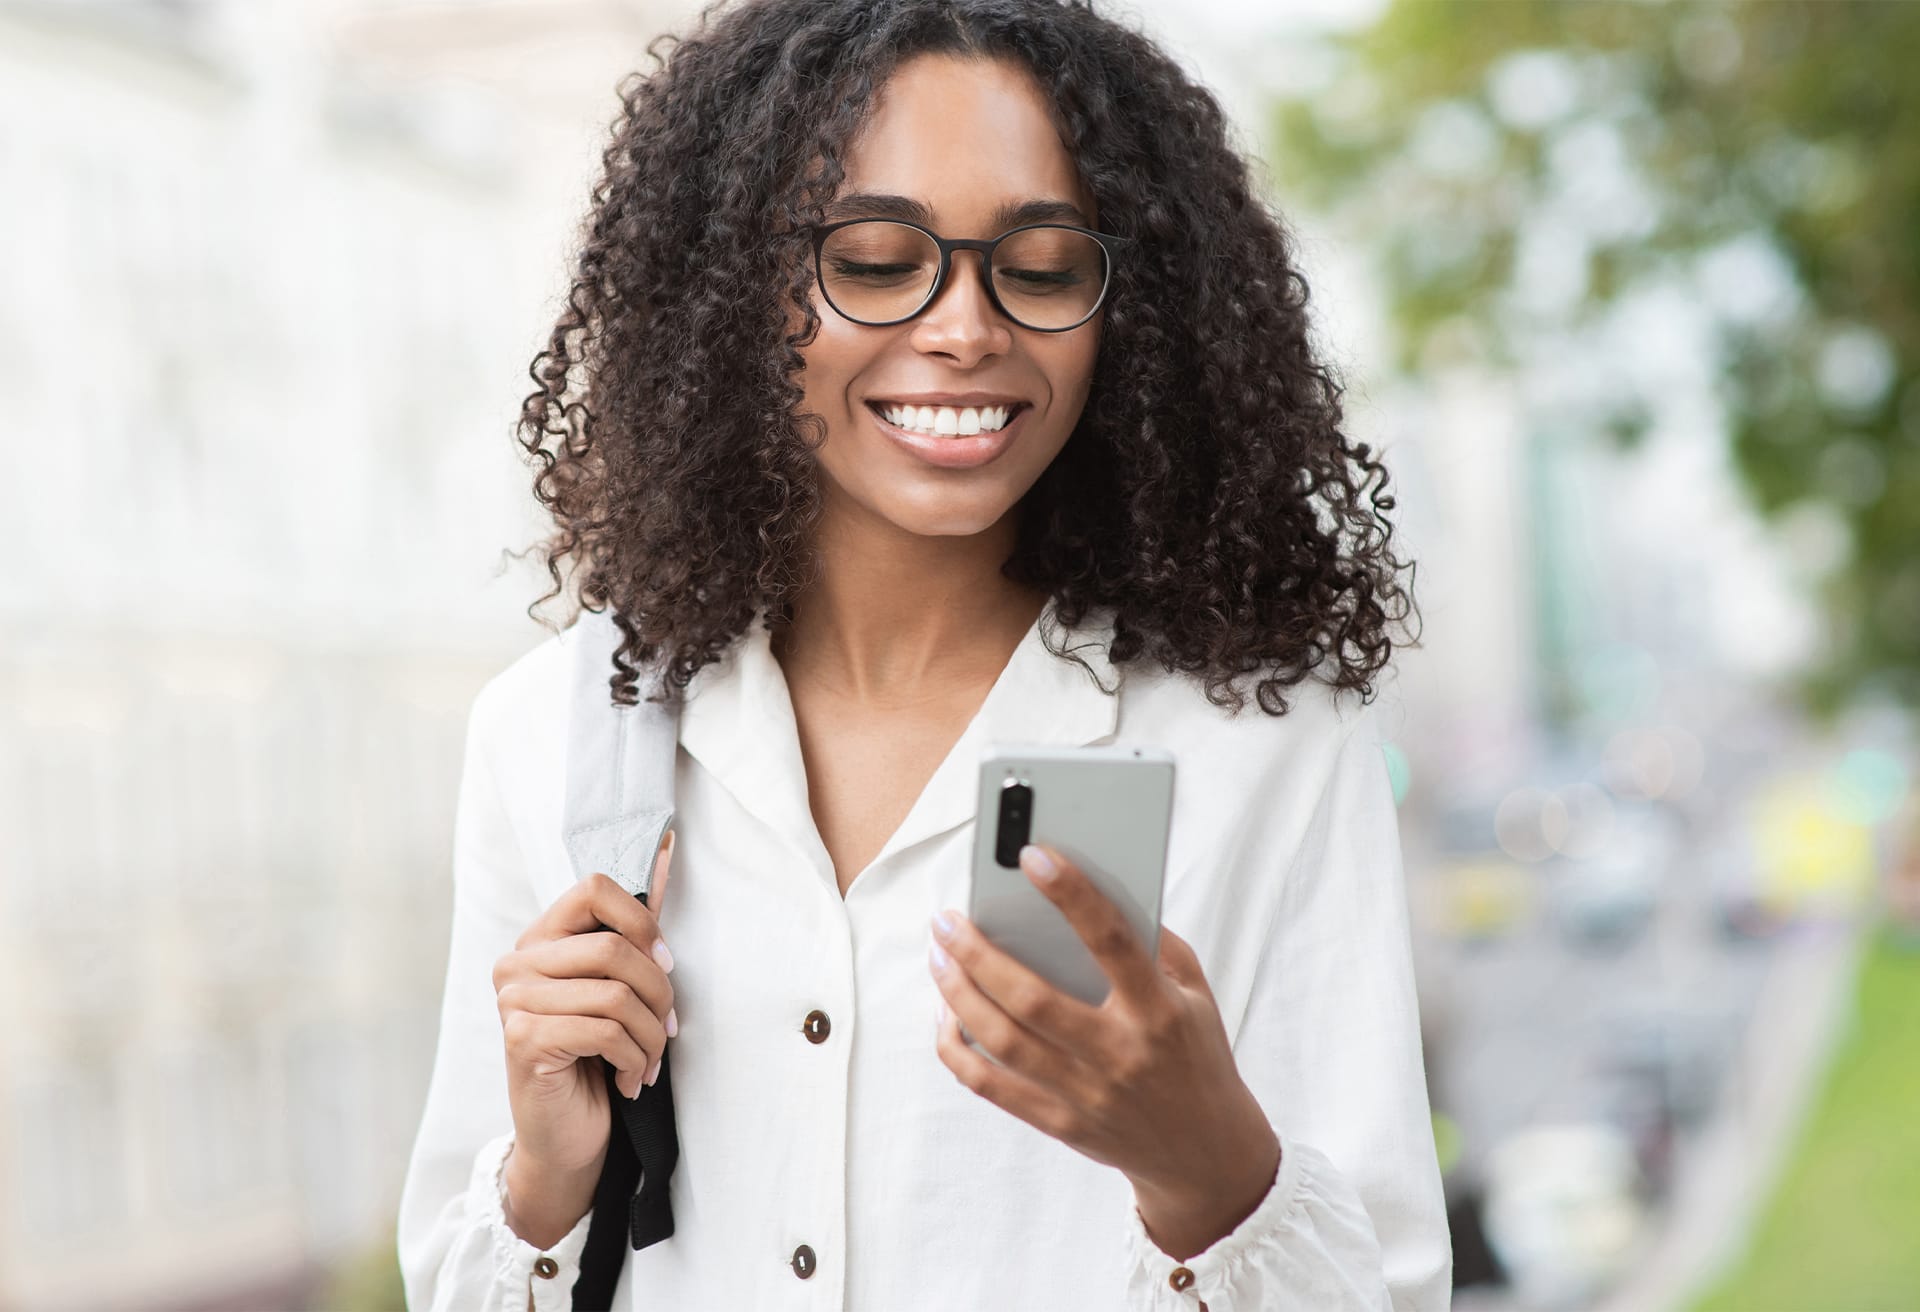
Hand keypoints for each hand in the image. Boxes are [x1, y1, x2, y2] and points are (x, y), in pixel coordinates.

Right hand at [493, 831, 677, 1178]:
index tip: (666, 962)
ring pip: (617, 994)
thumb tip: (666, 848)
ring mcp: (513, 1001)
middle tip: (669, 1029)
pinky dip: (635, 1059)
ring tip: (652, 1061)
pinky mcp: (522, 1040)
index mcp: (540, 939)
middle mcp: (517, 963)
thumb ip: (636, 926)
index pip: (594, 888)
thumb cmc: (597, 1057)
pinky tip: (631, 1079)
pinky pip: (605, 1032)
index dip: (642, 922)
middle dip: (659, 992)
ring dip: (652, 1036)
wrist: (568, 1136)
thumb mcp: (620, 986)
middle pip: (614, 947)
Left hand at [929, 842, 1279, 1257]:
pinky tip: (945, 1017)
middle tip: (947, 919)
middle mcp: (1120, 1053)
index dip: (1071, 893)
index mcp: (1158, 1010)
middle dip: (978, 952)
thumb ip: (1156, 942)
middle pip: (1032, 998)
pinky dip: (957, 1050)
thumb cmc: (1196, 1055)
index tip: (1031, 854)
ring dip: (958, 993)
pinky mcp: (1062, 1125)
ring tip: (938, 956)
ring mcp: (1088, 1094)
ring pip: (1003, 1041)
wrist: (1206, 1154)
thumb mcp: (1196, 994)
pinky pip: (992, 1087)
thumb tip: (1091, 889)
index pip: (1110, 940)